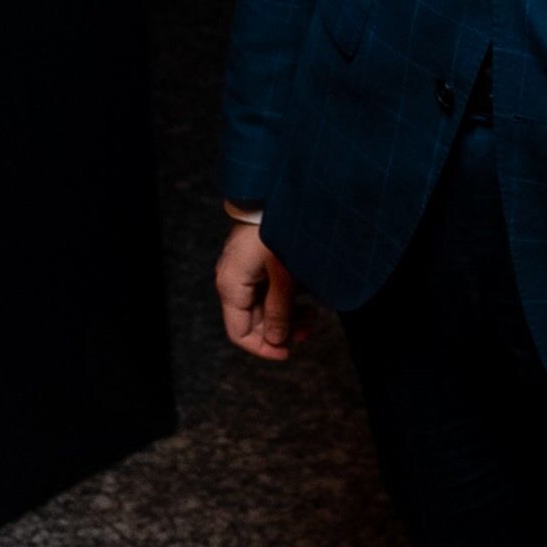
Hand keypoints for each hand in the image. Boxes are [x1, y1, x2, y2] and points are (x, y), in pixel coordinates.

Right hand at [216, 219, 301, 361]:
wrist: (280, 194)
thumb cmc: (278, 232)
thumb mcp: (283, 275)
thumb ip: (280, 310)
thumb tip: (277, 340)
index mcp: (232, 286)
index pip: (240, 333)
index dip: (263, 348)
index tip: (288, 351)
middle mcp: (233, 281)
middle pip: (255, 321)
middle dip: (283, 330)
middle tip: (311, 328)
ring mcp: (245, 271)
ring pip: (265, 307)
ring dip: (288, 315)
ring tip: (314, 314)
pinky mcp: (257, 261)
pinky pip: (269, 290)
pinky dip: (288, 298)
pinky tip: (308, 296)